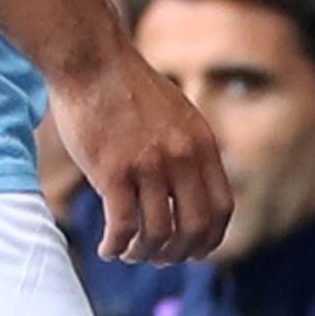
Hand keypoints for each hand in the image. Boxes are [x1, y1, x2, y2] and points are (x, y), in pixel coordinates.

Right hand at [46, 44, 232, 264]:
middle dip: (176, 254)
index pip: (221, 209)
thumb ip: (187, 149)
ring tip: (127, 251)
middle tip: (156, 256)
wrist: (93, 59)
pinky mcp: (113, 171)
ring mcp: (148, 164)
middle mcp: (181, 155)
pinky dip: (116, 247)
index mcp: (201, 142)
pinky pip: (122, 228)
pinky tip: (107, 247)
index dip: (208, 240)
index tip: (191, 251)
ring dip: (142, 253)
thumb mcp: (176, 115)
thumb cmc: (127, 88)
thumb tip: (190, 194)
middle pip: (194, 229)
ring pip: (157, 235)